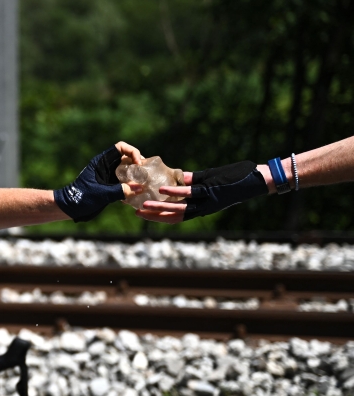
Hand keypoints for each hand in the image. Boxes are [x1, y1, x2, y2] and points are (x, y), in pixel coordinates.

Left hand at [54, 142, 144, 221]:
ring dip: (136, 177)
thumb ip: (119, 191)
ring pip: (127, 171)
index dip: (133, 152)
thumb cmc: (80, 198)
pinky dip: (131, 187)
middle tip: (145, 176)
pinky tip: (134, 195)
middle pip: (127, 158)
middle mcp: (106, 166)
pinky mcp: (109, 186)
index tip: (138, 164)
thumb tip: (140, 188)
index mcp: (101, 162)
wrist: (68, 208)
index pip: (120, 147)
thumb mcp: (101, 194)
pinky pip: (124, 183)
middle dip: (138, 165)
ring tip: (144, 186)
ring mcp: (108, 176)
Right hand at [136, 160, 267, 222]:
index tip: (144, 213)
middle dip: (155, 216)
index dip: (160, 216)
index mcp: (202, 207)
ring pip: (179, 208)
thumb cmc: (237, 179)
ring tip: (144, 205)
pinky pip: (189, 193)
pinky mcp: (210, 191)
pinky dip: (175, 193)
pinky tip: (162, 190)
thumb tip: (179, 179)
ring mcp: (206, 201)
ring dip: (160, 208)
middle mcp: (203, 208)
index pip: (177, 215)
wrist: (259, 180)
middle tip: (137, 213)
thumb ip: (194, 181)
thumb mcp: (212, 180)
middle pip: (174, 216)